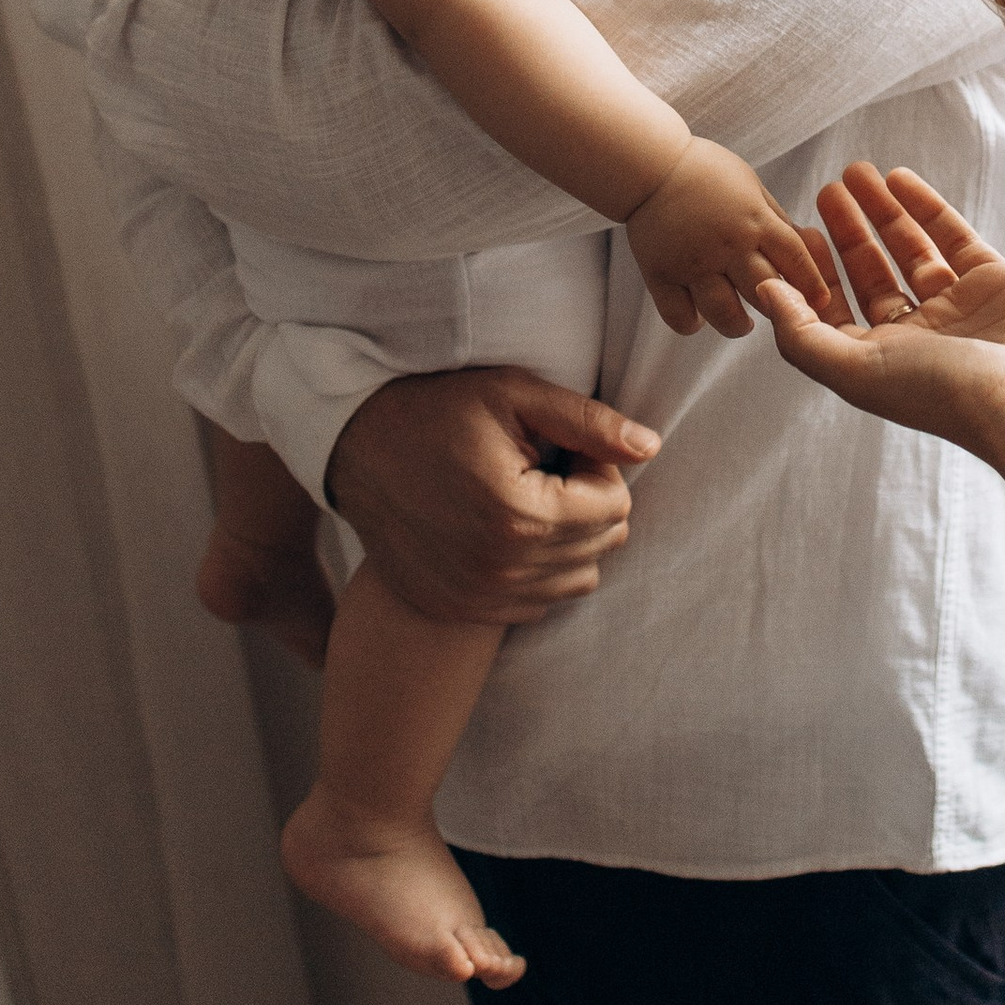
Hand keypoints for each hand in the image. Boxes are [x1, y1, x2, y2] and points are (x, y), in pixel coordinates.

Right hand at [322, 367, 657, 625]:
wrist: (353, 445)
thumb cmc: (437, 409)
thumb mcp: (513, 395)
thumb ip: (588, 422)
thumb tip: (650, 447)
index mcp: (520, 515)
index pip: (616, 506)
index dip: (597, 466)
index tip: (560, 445)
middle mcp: (500, 570)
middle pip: (602, 545)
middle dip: (587, 502)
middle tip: (541, 466)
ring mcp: (476, 597)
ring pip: (577, 580)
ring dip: (567, 539)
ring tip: (524, 495)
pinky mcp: (458, 609)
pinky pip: (536, 604)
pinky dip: (535, 570)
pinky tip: (502, 528)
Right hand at [623, 138, 846, 338]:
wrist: (650, 165)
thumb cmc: (706, 171)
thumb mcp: (752, 186)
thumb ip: (775, 219)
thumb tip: (805, 245)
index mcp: (755, 221)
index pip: (795, 260)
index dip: (811, 284)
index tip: (819, 303)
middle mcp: (727, 246)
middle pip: (764, 292)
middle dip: (777, 307)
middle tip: (776, 312)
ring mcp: (692, 263)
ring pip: (724, 313)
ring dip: (737, 324)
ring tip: (741, 322)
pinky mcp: (660, 274)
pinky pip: (679, 315)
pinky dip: (692, 324)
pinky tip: (699, 318)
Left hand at [758, 162, 1004, 445]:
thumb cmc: (945, 394)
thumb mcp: (857, 370)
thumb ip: (804, 335)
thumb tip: (766, 294)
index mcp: (881, 365)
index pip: (835, 314)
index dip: (813, 276)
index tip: (795, 236)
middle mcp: (917, 338)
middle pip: (870, 277)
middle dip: (845, 235)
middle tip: (824, 191)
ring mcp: (957, 308)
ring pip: (909, 251)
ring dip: (881, 213)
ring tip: (856, 173)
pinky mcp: (993, 282)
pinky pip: (952, 237)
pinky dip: (926, 208)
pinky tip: (900, 180)